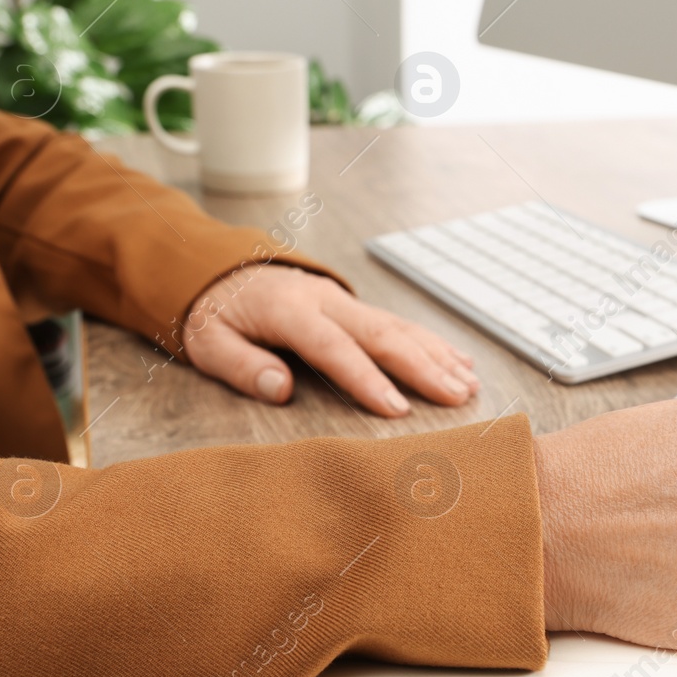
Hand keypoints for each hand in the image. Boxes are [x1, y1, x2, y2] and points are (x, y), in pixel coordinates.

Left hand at [181, 265, 478, 415]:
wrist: (217, 268)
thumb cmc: (213, 313)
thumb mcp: (208, 341)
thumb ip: (241, 366)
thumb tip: (278, 389)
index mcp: (288, 311)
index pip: (334, 348)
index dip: (367, 379)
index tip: (398, 409)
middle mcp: (324, 301)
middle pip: (381, 334)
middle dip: (424, 367)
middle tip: (458, 396)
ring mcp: (342, 300)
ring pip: (398, 326)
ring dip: (436, 355)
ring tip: (468, 384)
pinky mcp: (351, 305)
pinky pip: (397, 323)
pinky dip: (431, 342)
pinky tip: (457, 360)